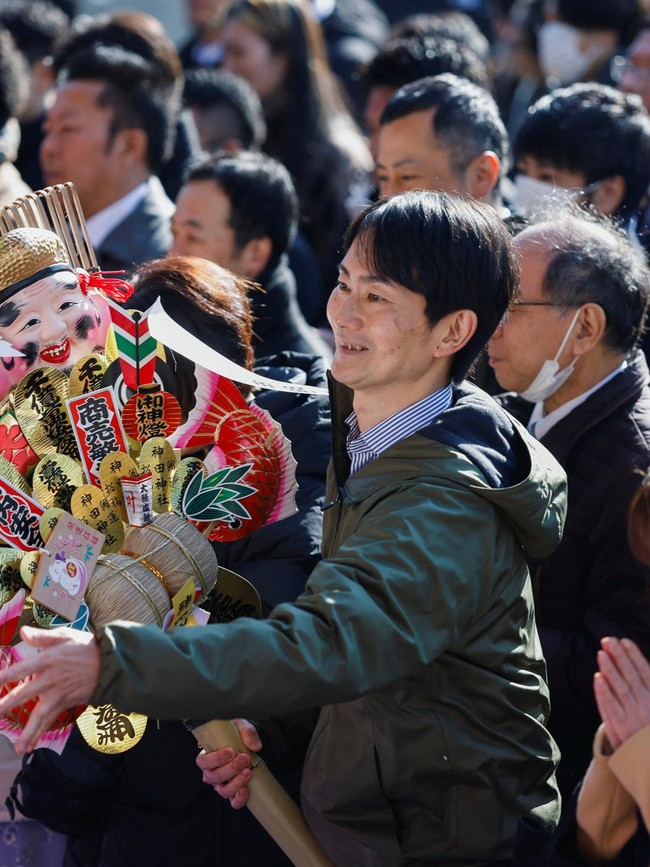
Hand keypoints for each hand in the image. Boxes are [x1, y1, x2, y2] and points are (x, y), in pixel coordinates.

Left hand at [0, 625, 100, 754]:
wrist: (110, 663)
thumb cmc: (85, 647)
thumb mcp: (66, 635)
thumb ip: (43, 636)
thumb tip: (23, 632)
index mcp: (48, 659)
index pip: (21, 669)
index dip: (4, 677)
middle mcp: (51, 679)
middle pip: (25, 694)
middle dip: (6, 706)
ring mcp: (59, 693)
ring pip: (40, 715)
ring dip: (28, 732)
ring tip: (18, 748)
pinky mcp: (66, 703)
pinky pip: (51, 720)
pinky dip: (40, 733)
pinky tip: (30, 745)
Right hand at [196, 719, 261, 808]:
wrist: (245, 742)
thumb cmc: (236, 733)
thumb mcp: (240, 725)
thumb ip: (247, 732)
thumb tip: (255, 747)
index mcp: (206, 756)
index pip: (204, 762)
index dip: (216, 759)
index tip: (232, 751)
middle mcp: (211, 773)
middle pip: (215, 777)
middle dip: (231, 768)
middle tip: (245, 758)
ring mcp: (221, 785)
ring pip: (223, 791)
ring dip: (236, 782)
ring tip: (248, 771)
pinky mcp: (232, 792)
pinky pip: (233, 802)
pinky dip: (239, 799)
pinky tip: (245, 790)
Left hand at [594, 637, 649, 750]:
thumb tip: (645, 673)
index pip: (646, 672)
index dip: (634, 655)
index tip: (624, 641)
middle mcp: (646, 706)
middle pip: (630, 676)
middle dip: (618, 656)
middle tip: (608, 640)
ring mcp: (632, 717)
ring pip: (619, 688)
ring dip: (609, 669)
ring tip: (601, 653)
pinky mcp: (620, 729)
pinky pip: (609, 707)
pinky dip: (603, 692)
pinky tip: (598, 678)